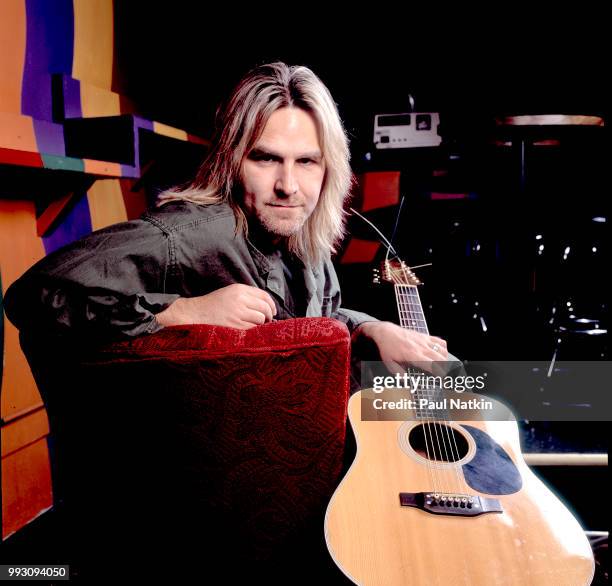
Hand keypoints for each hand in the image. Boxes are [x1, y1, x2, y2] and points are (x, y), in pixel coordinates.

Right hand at [155, 284, 276, 329]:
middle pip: (265, 308)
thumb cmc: (214, 304)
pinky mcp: (235, 325)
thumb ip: (247, 296)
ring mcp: (238, 313)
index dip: (271, 304)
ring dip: (260, 324)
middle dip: (268, 316)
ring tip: (254, 325)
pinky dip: (253, 330)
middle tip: (267, 320)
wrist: (196, 313)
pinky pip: (252, 329)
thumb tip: (267, 306)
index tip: (273, 311)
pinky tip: (248, 330)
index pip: (264, 295)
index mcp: (239, 289)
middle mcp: (240, 299)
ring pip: (260, 319)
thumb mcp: (230, 293)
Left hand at [354, 321, 448, 375]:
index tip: (442, 379)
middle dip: (445, 368)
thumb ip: (399, 374)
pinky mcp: (425, 336)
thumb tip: (407, 382)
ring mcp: (424, 340)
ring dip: (444, 360)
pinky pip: (440, 341)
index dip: (439, 372)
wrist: (386, 332)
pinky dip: (443, 348)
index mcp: (412, 355)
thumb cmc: (387, 347)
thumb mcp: (389, 363)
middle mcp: (421, 347)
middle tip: (443, 375)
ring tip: (441, 366)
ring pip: (442, 350)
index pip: (431, 364)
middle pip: (440, 358)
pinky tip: (440, 354)